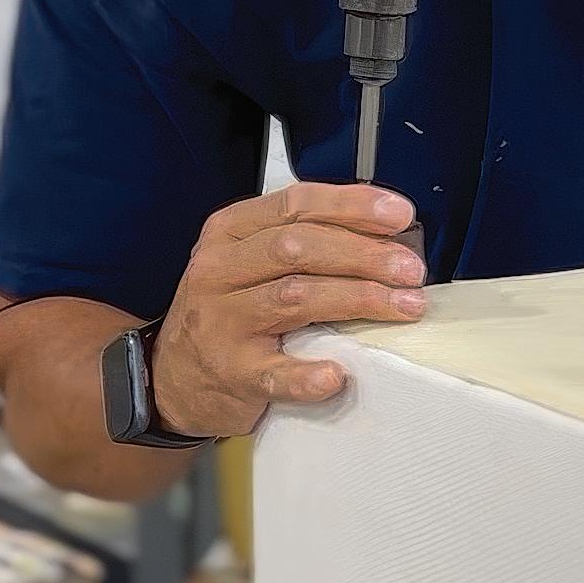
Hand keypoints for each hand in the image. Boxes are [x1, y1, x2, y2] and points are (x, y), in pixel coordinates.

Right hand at [150, 183, 425, 437]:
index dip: (351, 206)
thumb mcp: (248, 262)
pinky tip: (337, 374)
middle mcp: (219, 270)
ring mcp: (221, 322)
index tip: (400, 214)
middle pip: (298, 248)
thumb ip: (302, 243)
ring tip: (405, 306)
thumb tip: (388, 236)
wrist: (171, 378)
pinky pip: (274, 374)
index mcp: (229, 232)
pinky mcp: (231, 373)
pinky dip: (307, 376)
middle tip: (412, 270)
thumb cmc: (227, 312)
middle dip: (364, 255)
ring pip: (295, 298)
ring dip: (358, 299)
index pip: (295, 204)